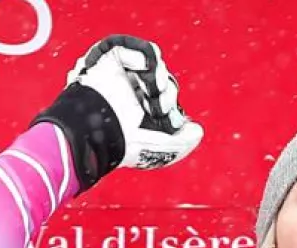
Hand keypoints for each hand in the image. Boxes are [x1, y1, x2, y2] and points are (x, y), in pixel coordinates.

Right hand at [32, 35, 203, 191]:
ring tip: (151, 94)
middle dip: (166, 97)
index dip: (169, 108)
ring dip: (159, 80)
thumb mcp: (165, 150)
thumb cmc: (126, 144)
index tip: (165, 120)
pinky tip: (146, 76)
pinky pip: (138, 48)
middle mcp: (126, 94)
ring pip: (153, 66)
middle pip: (161, 83)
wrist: (99, 131)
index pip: (163, 102)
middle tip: (158, 109)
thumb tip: (197, 130)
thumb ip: (184, 142)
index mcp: (135, 115)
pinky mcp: (109, 57)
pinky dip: (147, 59)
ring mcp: (118, 75)